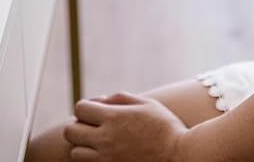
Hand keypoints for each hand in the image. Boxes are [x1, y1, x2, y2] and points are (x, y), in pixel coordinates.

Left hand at [64, 92, 188, 161]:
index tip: (94, 113)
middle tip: (92, 130)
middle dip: (79, 128)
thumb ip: (120, 98)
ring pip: (76, 153)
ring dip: (83, 148)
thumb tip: (99, 100)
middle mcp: (106, 139)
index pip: (79, 109)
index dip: (85, 109)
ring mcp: (106, 160)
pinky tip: (105, 157)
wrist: (181, 158)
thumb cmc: (166, 128)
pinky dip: (92, 161)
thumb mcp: (146, 104)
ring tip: (97, 146)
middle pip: (71, 132)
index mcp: (113, 118)